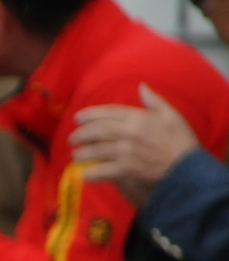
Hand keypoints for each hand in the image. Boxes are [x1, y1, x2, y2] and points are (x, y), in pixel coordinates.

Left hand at [70, 84, 198, 206]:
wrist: (187, 166)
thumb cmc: (180, 140)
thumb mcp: (170, 114)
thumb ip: (153, 100)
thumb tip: (141, 85)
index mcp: (138, 117)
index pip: (108, 112)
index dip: (90, 114)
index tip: (78, 118)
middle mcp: (129, 132)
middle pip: (97, 130)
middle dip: (81, 134)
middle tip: (72, 138)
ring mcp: (126, 151)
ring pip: (96, 150)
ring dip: (83, 153)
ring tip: (75, 155)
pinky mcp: (127, 169)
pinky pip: (103, 170)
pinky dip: (92, 173)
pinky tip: (85, 174)